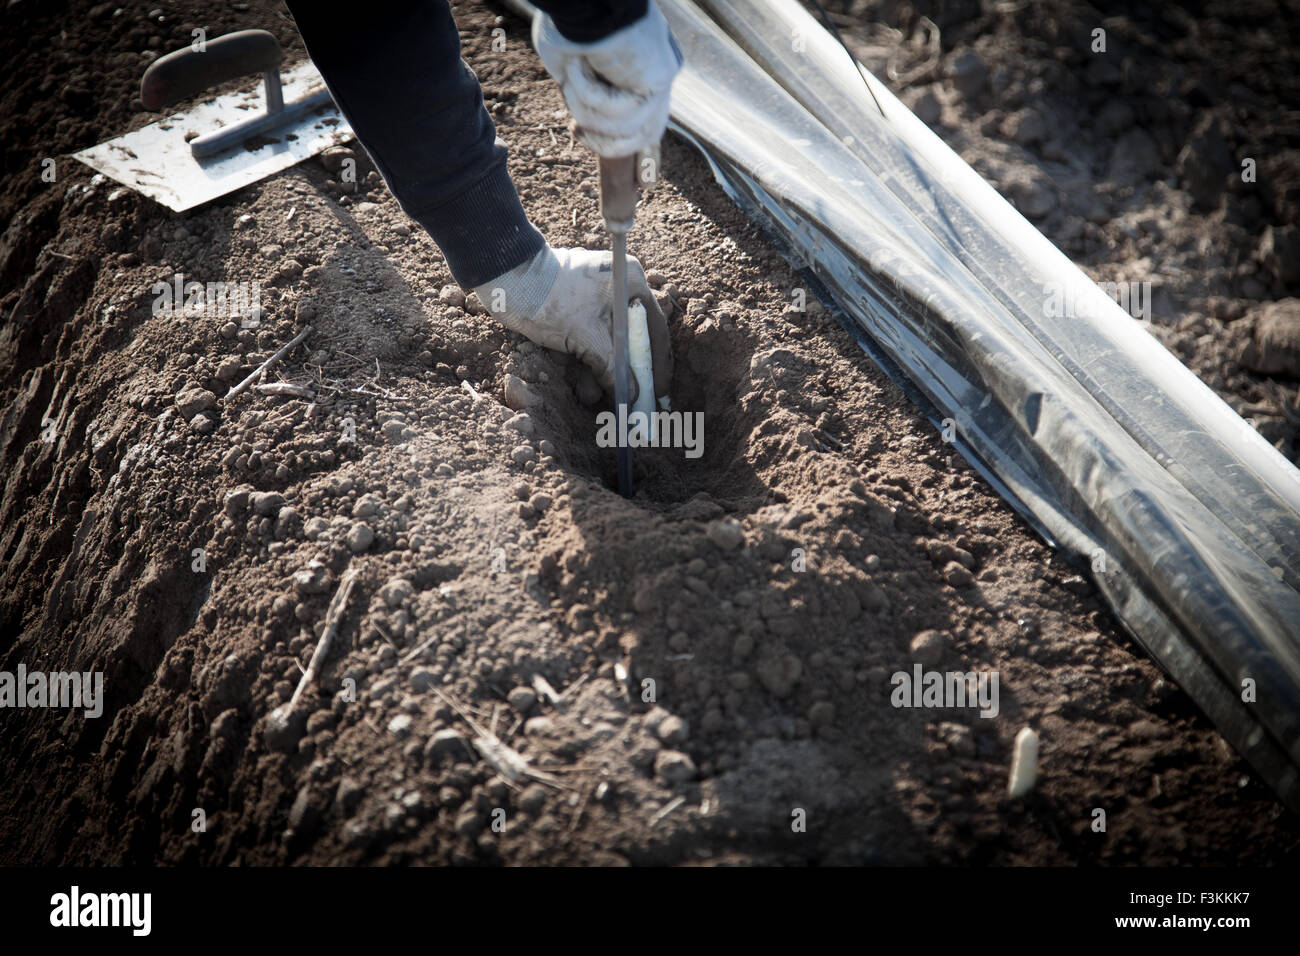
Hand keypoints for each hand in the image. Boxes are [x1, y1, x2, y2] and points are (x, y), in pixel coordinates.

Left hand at [477, 247, 672, 400]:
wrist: (505, 280)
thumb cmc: (549, 299)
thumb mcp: (587, 339)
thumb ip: (614, 368)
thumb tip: (633, 395)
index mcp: (631, 283)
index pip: (655, 329)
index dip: (657, 364)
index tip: (658, 391)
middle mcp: (620, 286)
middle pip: (632, 338)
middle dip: (624, 372)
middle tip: (628, 400)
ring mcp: (598, 295)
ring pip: (610, 341)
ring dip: (602, 371)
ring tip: (591, 396)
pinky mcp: (579, 305)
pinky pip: (593, 337)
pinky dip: (589, 359)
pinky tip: (584, 384)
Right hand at [532, 1, 682, 157]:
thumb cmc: (569, 21)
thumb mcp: (573, 68)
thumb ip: (587, 95)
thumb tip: (585, 124)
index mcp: (642, 69)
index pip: (640, 122)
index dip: (606, 139)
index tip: (574, 130)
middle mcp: (659, 73)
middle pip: (645, 135)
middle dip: (606, 143)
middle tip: (575, 130)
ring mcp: (663, 76)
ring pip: (628, 129)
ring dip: (589, 110)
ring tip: (574, 72)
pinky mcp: (660, 77)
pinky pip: (623, 115)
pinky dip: (590, 94)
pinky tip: (581, 62)